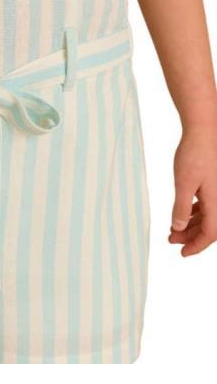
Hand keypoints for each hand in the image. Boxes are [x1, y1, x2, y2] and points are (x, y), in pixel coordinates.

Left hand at [169, 125, 216, 255]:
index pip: (210, 233)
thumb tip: (178, 228)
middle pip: (209, 227)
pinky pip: (208, 204)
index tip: (182, 253)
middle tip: (171, 240)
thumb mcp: (183, 183)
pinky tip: (183, 213)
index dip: (196, 245)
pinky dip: (195, 211)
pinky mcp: (214, 183)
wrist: (204, 130)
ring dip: (191, 224)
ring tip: (173, 229)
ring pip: (208, 215)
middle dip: (190, 236)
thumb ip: (180, 207)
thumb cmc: (194, 154)